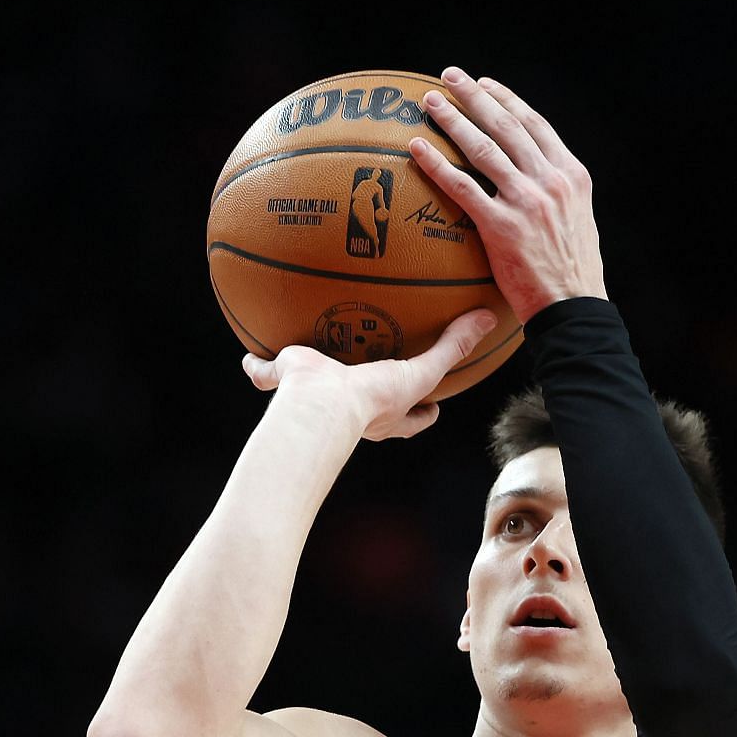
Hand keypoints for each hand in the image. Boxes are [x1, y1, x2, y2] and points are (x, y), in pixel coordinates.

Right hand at [243, 309, 496, 441]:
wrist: (324, 405)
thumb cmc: (373, 398)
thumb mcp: (421, 372)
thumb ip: (453, 347)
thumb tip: (488, 318)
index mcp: (384, 414)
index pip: (412, 418)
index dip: (423, 412)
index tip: (432, 403)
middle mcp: (351, 412)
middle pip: (364, 409)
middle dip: (368, 396)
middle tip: (374, 376)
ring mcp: (316, 400)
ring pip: (315, 392)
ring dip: (308, 379)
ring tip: (306, 355)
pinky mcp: (285, 383)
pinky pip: (264, 372)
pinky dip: (255, 367)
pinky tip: (249, 355)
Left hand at [408, 68, 606, 323]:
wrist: (573, 308)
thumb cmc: (573, 273)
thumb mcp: (577, 220)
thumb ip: (557, 194)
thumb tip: (534, 181)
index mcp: (570, 174)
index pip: (536, 124)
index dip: (507, 99)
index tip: (484, 84)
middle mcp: (550, 180)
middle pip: (507, 125)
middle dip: (474, 96)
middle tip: (449, 77)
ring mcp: (526, 201)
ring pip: (483, 148)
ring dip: (453, 120)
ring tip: (429, 102)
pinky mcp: (501, 226)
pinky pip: (461, 187)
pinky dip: (436, 163)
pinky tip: (416, 148)